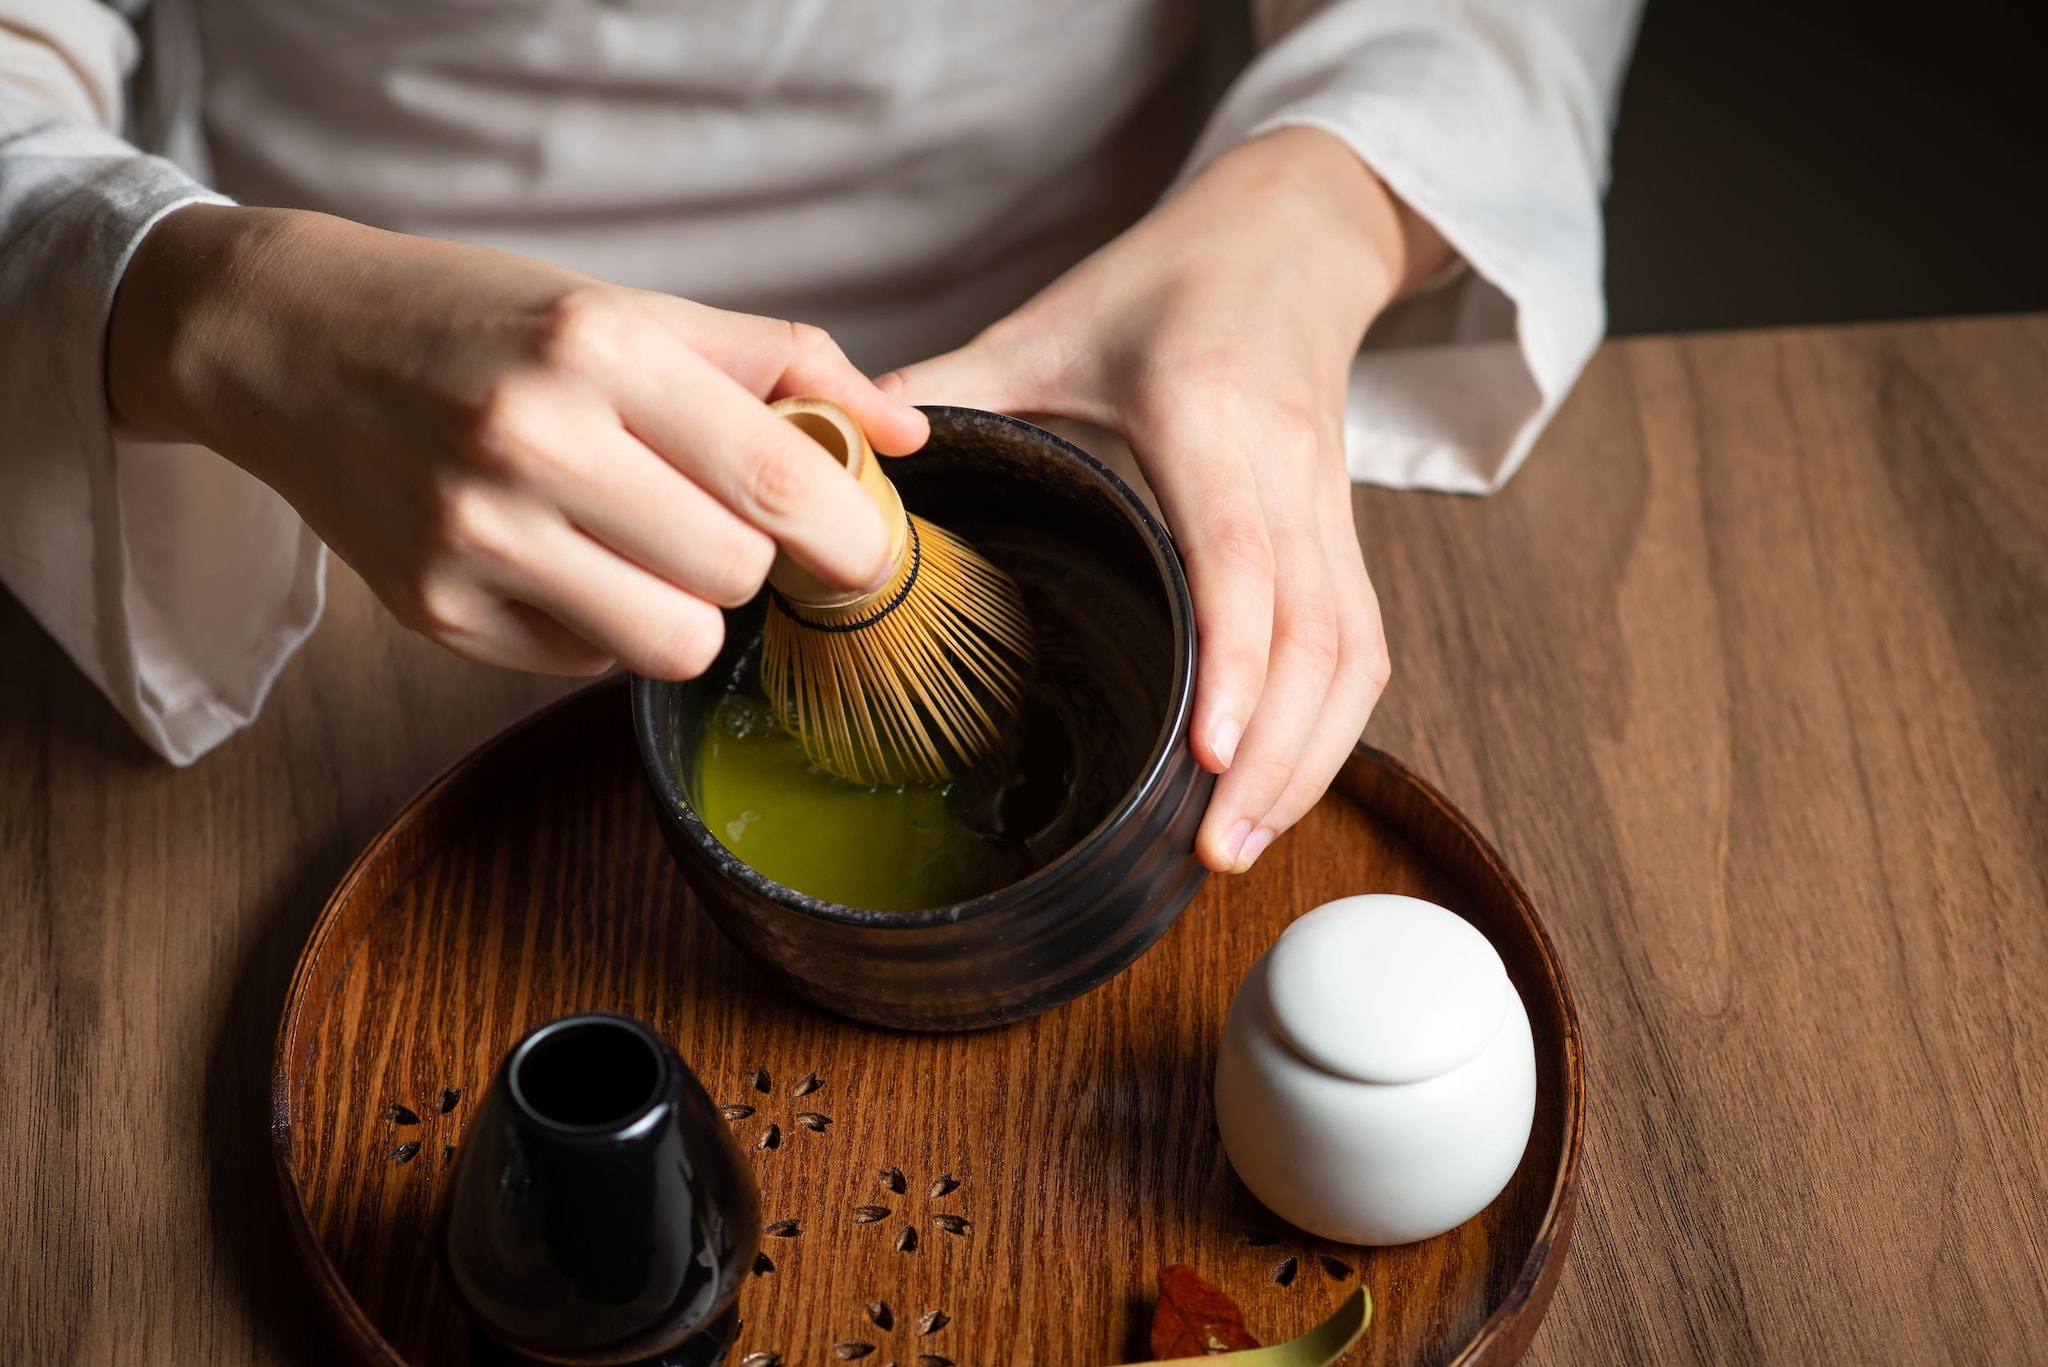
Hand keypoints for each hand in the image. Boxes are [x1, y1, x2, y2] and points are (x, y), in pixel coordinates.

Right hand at [107, 205, 928, 678]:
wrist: (289, 343)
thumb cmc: (478, 321)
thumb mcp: (629, 309)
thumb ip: (780, 364)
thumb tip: (906, 434)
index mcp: (595, 350)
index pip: (773, 476)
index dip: (847, 532)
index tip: (867, 549)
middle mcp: (530, 444)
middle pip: (736, 574)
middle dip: (750, 557)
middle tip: (711, 517)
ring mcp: (473, 539)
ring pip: (675, 643)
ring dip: (686, 608)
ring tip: (642, 546)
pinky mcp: (435, 614)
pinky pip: (590, 664)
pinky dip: (599, 624)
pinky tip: (556, 558)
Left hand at [883, 127, 1449, 871]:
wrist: (1294, 233)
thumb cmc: (1167, 280)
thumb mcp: (1046, 322)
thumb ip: (947, 390)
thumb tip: (844, 466)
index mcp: (1206, 412)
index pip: (1238, 553)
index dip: (1233, 660)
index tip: (1207, 757)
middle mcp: (1285, 468)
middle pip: (1317, 634)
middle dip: (1278, 756)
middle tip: (1214, 851)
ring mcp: (1329, 505)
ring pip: (1355, 654)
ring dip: (1313, 759)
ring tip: (1242, 845)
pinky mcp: (1346, 534)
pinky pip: (1361, 647)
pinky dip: (1330, 729)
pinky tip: (1279, 786)